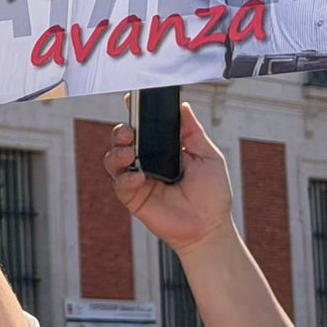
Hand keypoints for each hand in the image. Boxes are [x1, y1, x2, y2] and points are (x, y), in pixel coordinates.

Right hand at [104, 104, 233, 253]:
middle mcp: (147, 161)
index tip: (132, 100)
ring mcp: (138, 179)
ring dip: (117, 152)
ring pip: (114, 159)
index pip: (145, 127)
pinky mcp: (133, 198)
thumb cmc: (212, 195)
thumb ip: (193, 132)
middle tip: (130, 133)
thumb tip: (183, 106)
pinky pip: (120, 183)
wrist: (209, 227)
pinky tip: (139, 177)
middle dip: (121, 132)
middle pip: (123, 140)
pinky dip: (125, 178)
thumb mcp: (208, 157)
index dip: (136, 113)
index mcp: (164, 149)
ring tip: (129, 153)